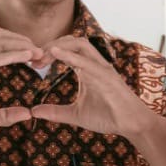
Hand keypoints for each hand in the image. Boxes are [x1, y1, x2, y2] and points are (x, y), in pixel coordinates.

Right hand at [0, 29, 41, 133]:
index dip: (24, 49)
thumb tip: (28, 115)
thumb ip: (6, 115)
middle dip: (26, 42)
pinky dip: (11, 54)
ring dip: (21, 44)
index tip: (41, 59)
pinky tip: (26, 56)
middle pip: (5, 37)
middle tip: (43, 54)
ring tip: (38, 53)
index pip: (5, 47)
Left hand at [30, 37, 152, 138]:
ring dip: (59, 46)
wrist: (131, 124)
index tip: (33, 64)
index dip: (48, 52)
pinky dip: (71, 55)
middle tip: (33, 59)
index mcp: (87, 69)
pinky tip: (56, 53)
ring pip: (81, 44)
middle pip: (72, 41)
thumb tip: (33, 111)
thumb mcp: (75, 114)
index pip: (66, 50)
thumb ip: (55, 112)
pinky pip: (87, 61)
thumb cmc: (108, 116)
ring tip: (42, 55)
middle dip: (51, 45)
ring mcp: (102, 68)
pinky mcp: (107, 76)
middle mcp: (94, 64)